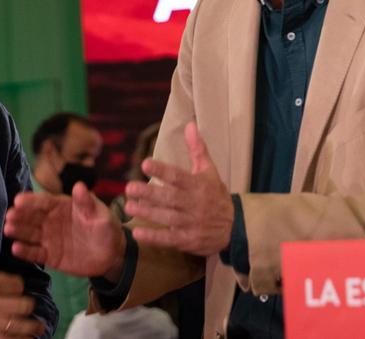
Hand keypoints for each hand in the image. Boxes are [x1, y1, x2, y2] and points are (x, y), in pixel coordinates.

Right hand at [5, 183, 125, 278]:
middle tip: (9, 215)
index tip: (18, 199)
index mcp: (63, 207)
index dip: (32, 200)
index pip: (45, 202)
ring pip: (31, 233)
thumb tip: (79, 185)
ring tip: (8, 228)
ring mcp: (50, 238)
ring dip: (18, 231)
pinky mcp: (50, 256)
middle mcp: (52, 221)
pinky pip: (36, 253)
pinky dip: (25, 251)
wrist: (112, 254)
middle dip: (20, 215)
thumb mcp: (101, 215)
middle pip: (33, 217)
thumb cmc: (106, 228)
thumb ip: (88, 203)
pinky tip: (15, 248)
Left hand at [125, 122, 233, 256]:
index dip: (162, 170)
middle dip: (149, 193)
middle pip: (170, 198)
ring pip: (167, 218)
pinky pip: (169, 239)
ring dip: (147, 212)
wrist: (235, 226)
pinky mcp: (188, 240)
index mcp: (199, 185)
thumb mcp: (210, 170)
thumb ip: (197, 149)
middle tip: (129, 187)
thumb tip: (189, 124)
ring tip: (129, 206)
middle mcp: (195, 204)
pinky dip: (153, 237)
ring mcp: (192, 223)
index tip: (145, 163)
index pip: (178, 176)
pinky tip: (137, 233)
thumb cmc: (216, 195)